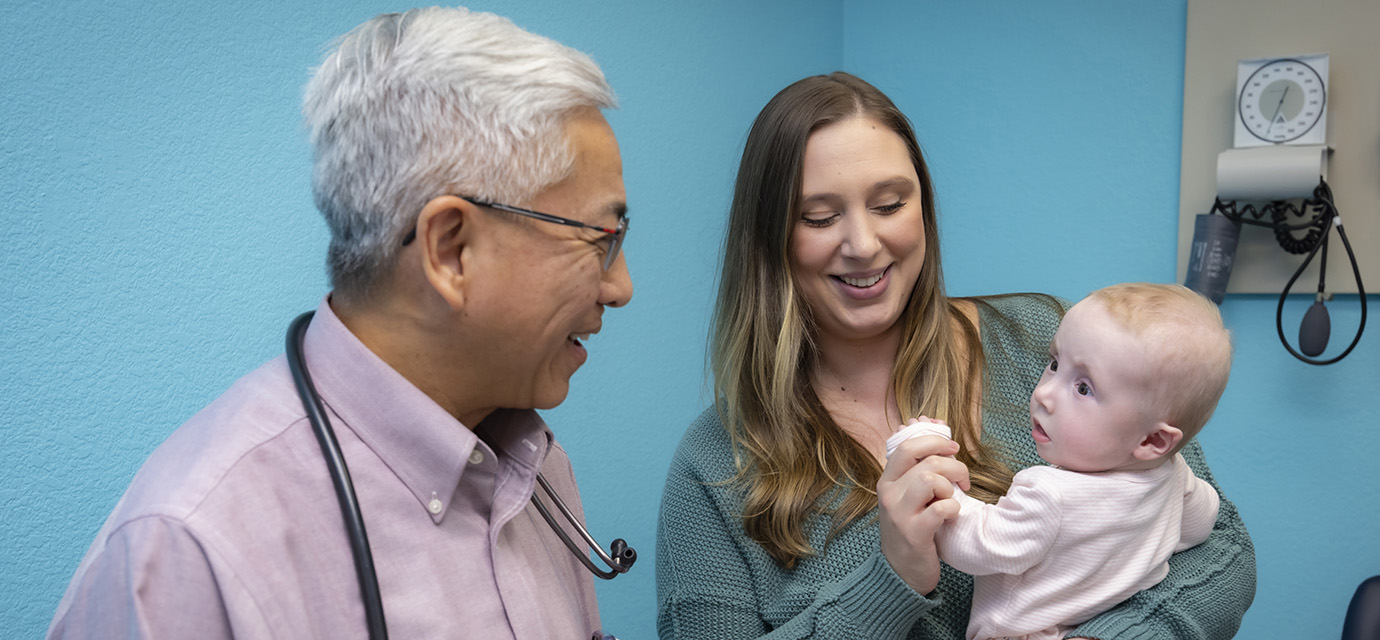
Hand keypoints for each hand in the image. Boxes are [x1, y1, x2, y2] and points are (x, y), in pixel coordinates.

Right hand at [876, 434, 969, 593]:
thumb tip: (938, 428)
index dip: (935, 441)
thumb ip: (918, 467)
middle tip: (963, 481)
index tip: (953, 449)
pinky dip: (953, 509)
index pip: (907, 446)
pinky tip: (951, 517)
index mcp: (887, 480)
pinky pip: (941, 509)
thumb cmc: (911, 528)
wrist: (900, 572)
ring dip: (950, 488)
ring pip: (931, 480)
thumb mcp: (906, 496)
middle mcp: (889, 494)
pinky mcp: (914, 533)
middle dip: (954, 466)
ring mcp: (900, 514)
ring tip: (951, 500)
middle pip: (927, 461)